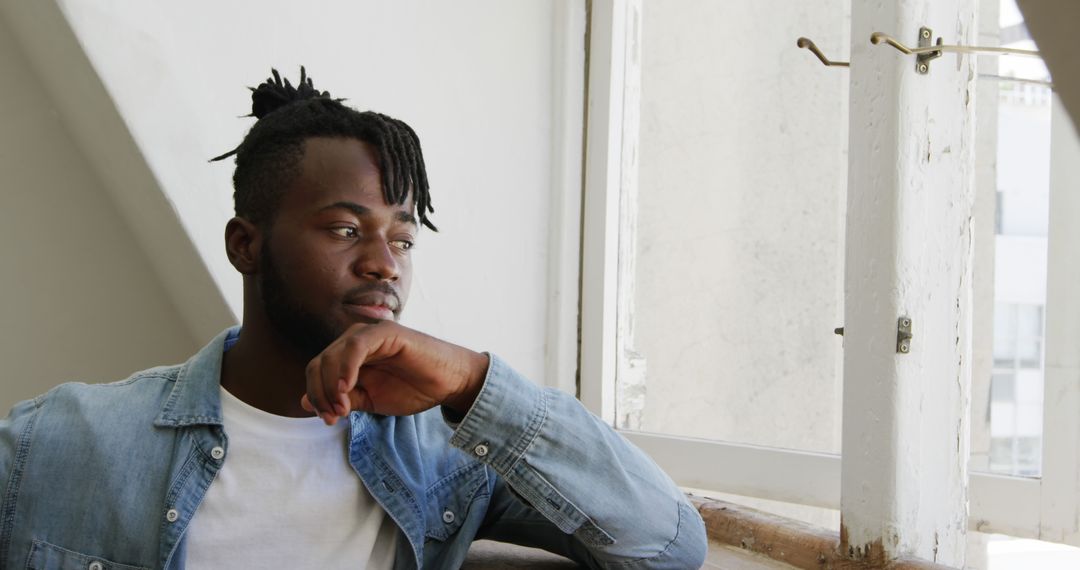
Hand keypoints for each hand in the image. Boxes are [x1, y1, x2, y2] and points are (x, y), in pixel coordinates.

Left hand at [300, 321, 489, 424]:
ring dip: (331, 384)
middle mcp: (354, 341)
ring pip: (333, 355)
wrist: (448, 383)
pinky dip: (346, 367)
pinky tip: (347, 388)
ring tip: (343, 407)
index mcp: (349, 357)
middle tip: (334, 416)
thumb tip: (306, 403)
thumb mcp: (371, 401)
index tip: (328, 419)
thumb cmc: (413, 389)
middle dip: (321, 393)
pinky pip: (355, 346)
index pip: (317, 371)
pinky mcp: (385, 332)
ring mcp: (369, 334)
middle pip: (318, 363)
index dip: (316, 396)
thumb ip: (343, 399)